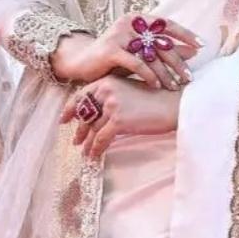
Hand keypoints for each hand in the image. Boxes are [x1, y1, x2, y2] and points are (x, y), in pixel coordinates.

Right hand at [52, 13, 200, 90]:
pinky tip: (156, 85)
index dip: (185, 34)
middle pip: (161, 42)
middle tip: (189, 77)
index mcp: (137, 19)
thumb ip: (164, 50)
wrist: (82, 63)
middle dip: (177, 62)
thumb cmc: (114, 59)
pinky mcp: (111, 50)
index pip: (166, 23)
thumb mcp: (141, 53)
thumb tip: (193, 51)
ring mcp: (119, 35)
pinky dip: (148, 76)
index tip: (200, 45)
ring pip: (150, 55)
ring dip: (165, 73)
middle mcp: (129, 23)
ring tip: (174, 86)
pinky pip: (136, 64)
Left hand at [62, 74, 181, 159]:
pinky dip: (96, 149)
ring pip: (93, 128)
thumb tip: (99, 113)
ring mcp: (112, 105)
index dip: (71, 109)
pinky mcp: (119, 120)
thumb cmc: (157, 98)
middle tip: (76, 140)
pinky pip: (102, 138)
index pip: (82, 95)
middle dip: (80, 129)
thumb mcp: (130, 90)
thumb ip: (113, 96)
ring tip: (85, 152)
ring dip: (88, 142)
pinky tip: (94, 156)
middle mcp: (106, 90)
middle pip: (86, 113)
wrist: (174, 104)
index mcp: (107, 81)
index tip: (64, 119)